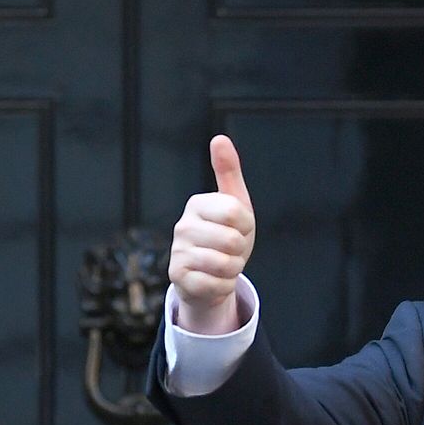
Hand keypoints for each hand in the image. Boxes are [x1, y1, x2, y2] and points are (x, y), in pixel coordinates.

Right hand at [169, 134, 255, 334]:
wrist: (210, 276)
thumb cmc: (226, 236)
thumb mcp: (235, 203)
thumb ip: (228, 171)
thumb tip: (219, 138)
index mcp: (197, 203)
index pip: (236, 212)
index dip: (246, 226)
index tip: (238, 229)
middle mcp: (183, 226)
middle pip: (233, 240)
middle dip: (240, 250)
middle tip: (230, 250)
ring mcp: (177, 252)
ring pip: (225, 264)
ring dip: (233, 269)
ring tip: (224, 265)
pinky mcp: (177, 277)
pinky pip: (217, 284)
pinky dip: (224, 285)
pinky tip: (214, 280)